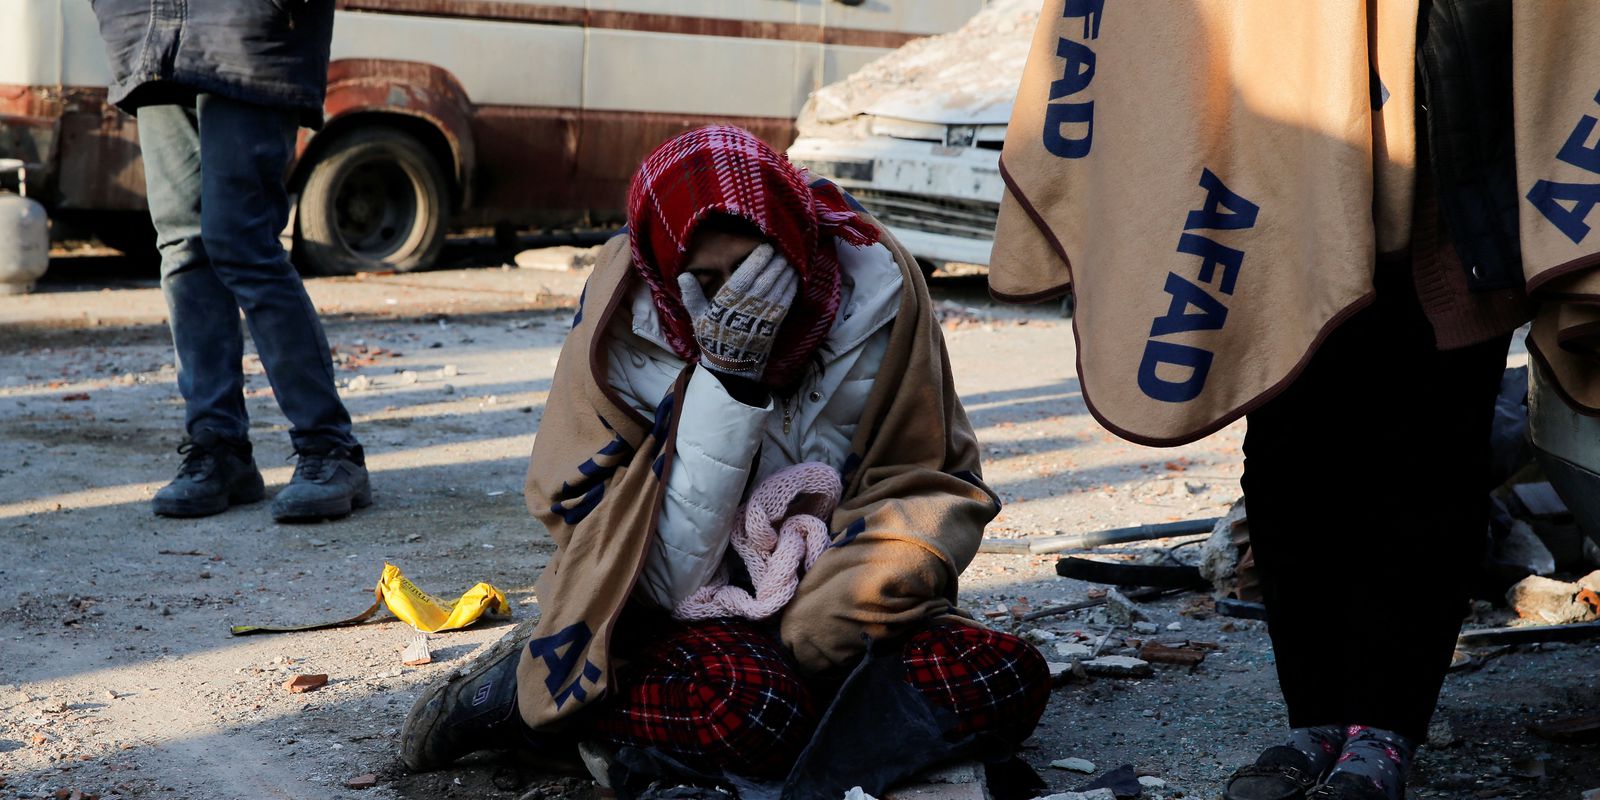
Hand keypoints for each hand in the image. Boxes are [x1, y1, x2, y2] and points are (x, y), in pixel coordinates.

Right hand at [677, 244, 798, 381]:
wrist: (731, 367)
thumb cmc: (713, 338)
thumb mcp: (698, 317)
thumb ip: (692, 295)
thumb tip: (683, 275)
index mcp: (729, 299)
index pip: (748, 272)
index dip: (760, 257)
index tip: (767, 246)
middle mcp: (749, 304)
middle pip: (768, 276)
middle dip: (778, 260)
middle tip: (784, 248)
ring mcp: (764, 313)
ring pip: (779, 285)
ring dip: (787, 270)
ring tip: (791, 258)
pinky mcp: (775, 323)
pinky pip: (786, 300)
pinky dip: (791, 287)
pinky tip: (794, 277)